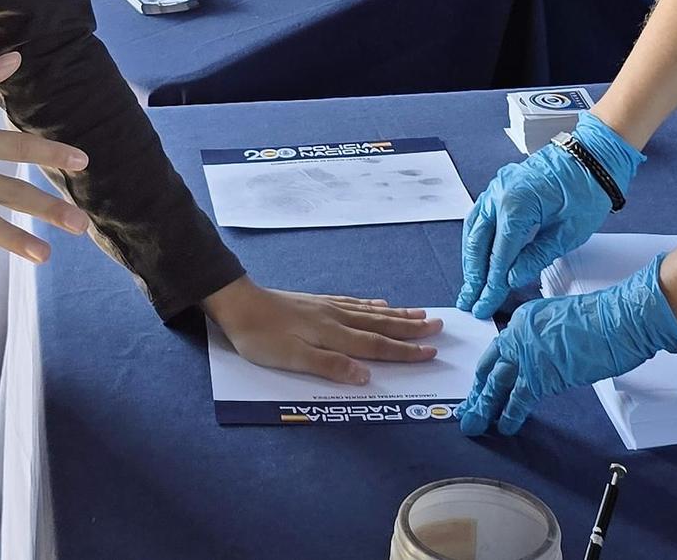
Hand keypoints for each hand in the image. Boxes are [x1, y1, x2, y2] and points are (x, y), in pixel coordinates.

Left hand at [202, 277, 444, 384]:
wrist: (237, 303)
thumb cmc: (261, 337)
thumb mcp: (291, 358)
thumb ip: (330, 366)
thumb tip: (367, 374)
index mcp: (332, 334)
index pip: (375, 345)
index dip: (404, 350)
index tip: (431, 352)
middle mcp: (336, 318)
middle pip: (380, 325)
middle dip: (410, 328)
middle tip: (439, 326)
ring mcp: (327, 307)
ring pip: (370, 312)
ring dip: (397, 315)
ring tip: (420, 313)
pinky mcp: (317, 303)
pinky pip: (353, 303)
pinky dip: (371, 305)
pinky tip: (379, 303)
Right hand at [456, 112, 641, 318]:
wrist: (594, 155)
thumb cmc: (588, 188)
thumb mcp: (569, 231)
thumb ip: (537, 256)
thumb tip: (513, 277)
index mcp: (517, 204)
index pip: (499, 254)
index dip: (492, 284)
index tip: (485, 304)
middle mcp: (500, 193)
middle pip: (479, 243)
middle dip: (474, 276)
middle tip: (470, 301)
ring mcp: (498, 187)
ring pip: (474, 229)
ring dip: (471, 258)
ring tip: (471, 284)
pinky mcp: (502, 186)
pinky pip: (481, 215)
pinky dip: (477, 238)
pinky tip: (477, 255)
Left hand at [457, 251, 676, 436]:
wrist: (617, 321)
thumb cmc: (600, 318)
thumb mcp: (561, 320)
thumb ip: (544, 339)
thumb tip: (543, 358)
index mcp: (524, 320)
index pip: (498, 350)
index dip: (488, 371)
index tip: (481, 384)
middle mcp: (519, 335)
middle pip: (491, 368)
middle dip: (478, 392)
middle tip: (466, 410)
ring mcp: (527, 356)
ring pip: (497, 386)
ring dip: (484, 408)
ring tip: (474, 424)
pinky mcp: (541, 377)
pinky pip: (518, 400)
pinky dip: (509, 415)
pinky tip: (502, 427)